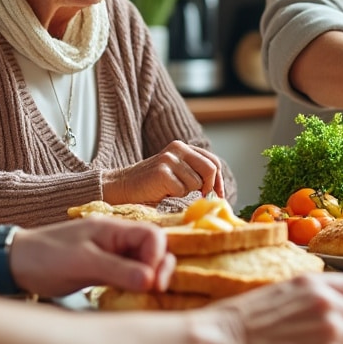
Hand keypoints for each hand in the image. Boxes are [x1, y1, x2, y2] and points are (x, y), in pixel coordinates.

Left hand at [8, 217, 175, 297]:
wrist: (13, 264)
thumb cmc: (45, 257)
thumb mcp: (82, 263)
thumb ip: (118, 270)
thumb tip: (151, 280)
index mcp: (113, 229)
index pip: (153, 236)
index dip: (158, 257)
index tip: (153, 280)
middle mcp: (116, 240)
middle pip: (152, 250)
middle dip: (159, 268)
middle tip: (155, 290)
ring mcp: (110, 255)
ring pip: (142, 264)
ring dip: (148, 279)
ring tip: (145, 295)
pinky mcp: (103, 271)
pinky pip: (128, 276)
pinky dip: (135, 286)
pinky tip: (133, 297)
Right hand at [111, 141, 226, 202]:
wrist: (123, 185)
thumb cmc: (152, 183)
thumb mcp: (177, 172)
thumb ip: (195, 172)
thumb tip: (219, 189)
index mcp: (184, 147)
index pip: (213, 161)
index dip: (219, 181)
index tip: (219, 195)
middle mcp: (178, 148)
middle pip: (210, 169)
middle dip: (208, 187)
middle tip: (200, 196)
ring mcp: (169, 159)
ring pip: (196, 183)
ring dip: (186, 192)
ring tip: (170, 189)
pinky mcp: (162, 172)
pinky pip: (181, 191)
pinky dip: (174, 196)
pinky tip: (162, 191)